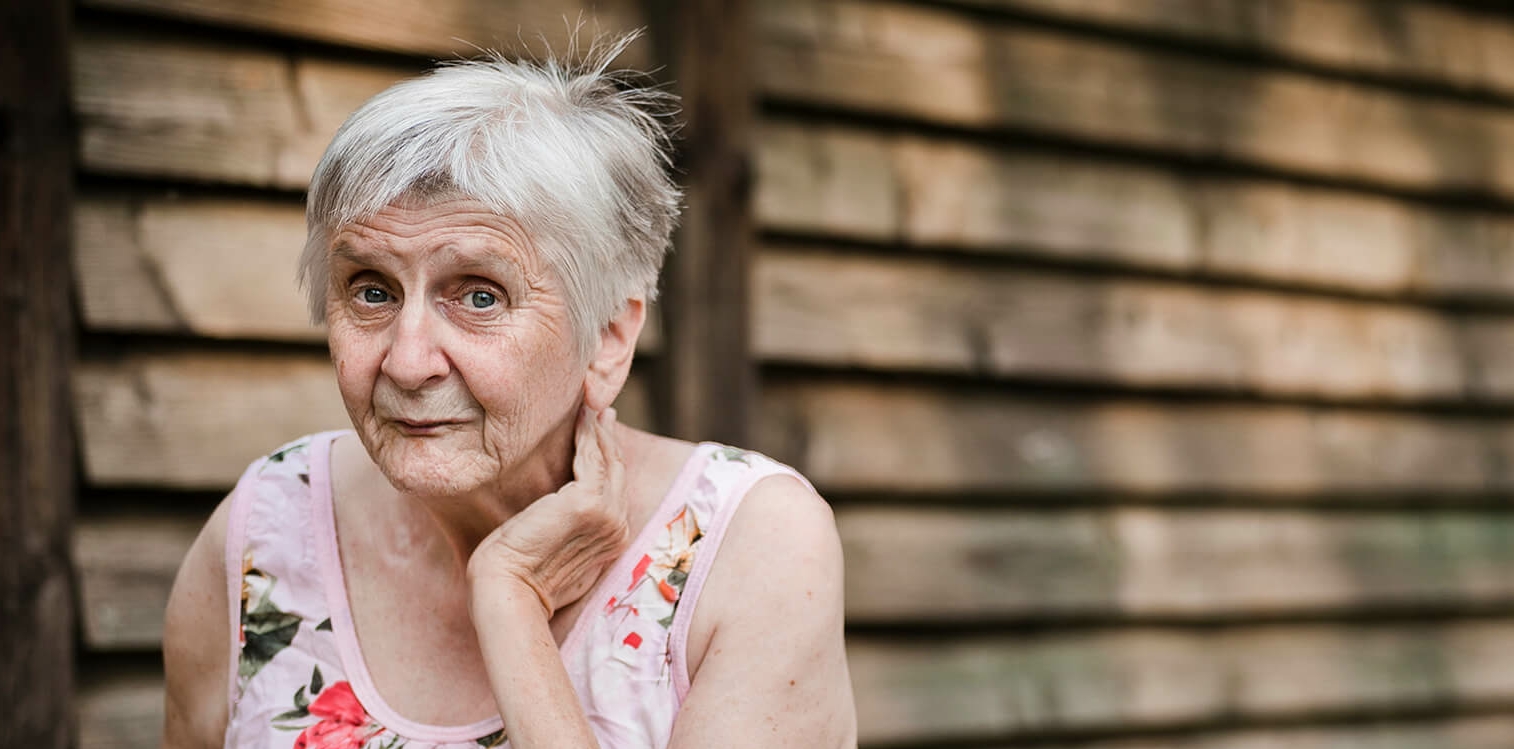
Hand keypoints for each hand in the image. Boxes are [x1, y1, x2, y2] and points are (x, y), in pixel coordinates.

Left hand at [466, 406, 628, 617]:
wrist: (507, 591)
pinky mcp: (588, 503)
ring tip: (589, 407)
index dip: (608, 458)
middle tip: (600, 410)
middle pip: (617, 470)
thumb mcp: (554, 552)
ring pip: (608, 460)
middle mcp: (617, 527)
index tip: (599, 433)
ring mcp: (607, 515)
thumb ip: (569, 532)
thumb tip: (556, 511)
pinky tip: (580, 417)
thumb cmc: (519, 577)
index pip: (614, 489)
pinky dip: (588, 434)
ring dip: (599, 429)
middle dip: (609, 438)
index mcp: (612, 540)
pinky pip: (592, 457)